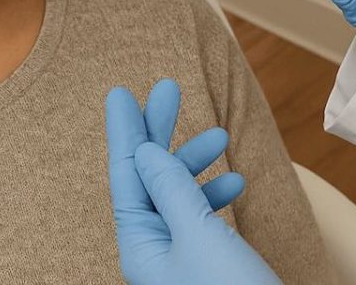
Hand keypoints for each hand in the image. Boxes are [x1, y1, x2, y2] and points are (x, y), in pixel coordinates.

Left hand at [107, 79, 281, 284]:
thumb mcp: (201, 236)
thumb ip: (172, 190)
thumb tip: (146, 152)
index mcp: (140, 246)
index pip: (127, 175)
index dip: (126, 131)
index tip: (121, 93)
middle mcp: (153, 251)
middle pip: (148, 178)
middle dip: (160, 133)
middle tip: (169, 89)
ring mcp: (179, 260)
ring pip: (177, 195)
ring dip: (195, 162)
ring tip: (219, 135)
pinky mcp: (205, 266)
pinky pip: (200, 218)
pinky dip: (215, 194)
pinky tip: (235, 180)